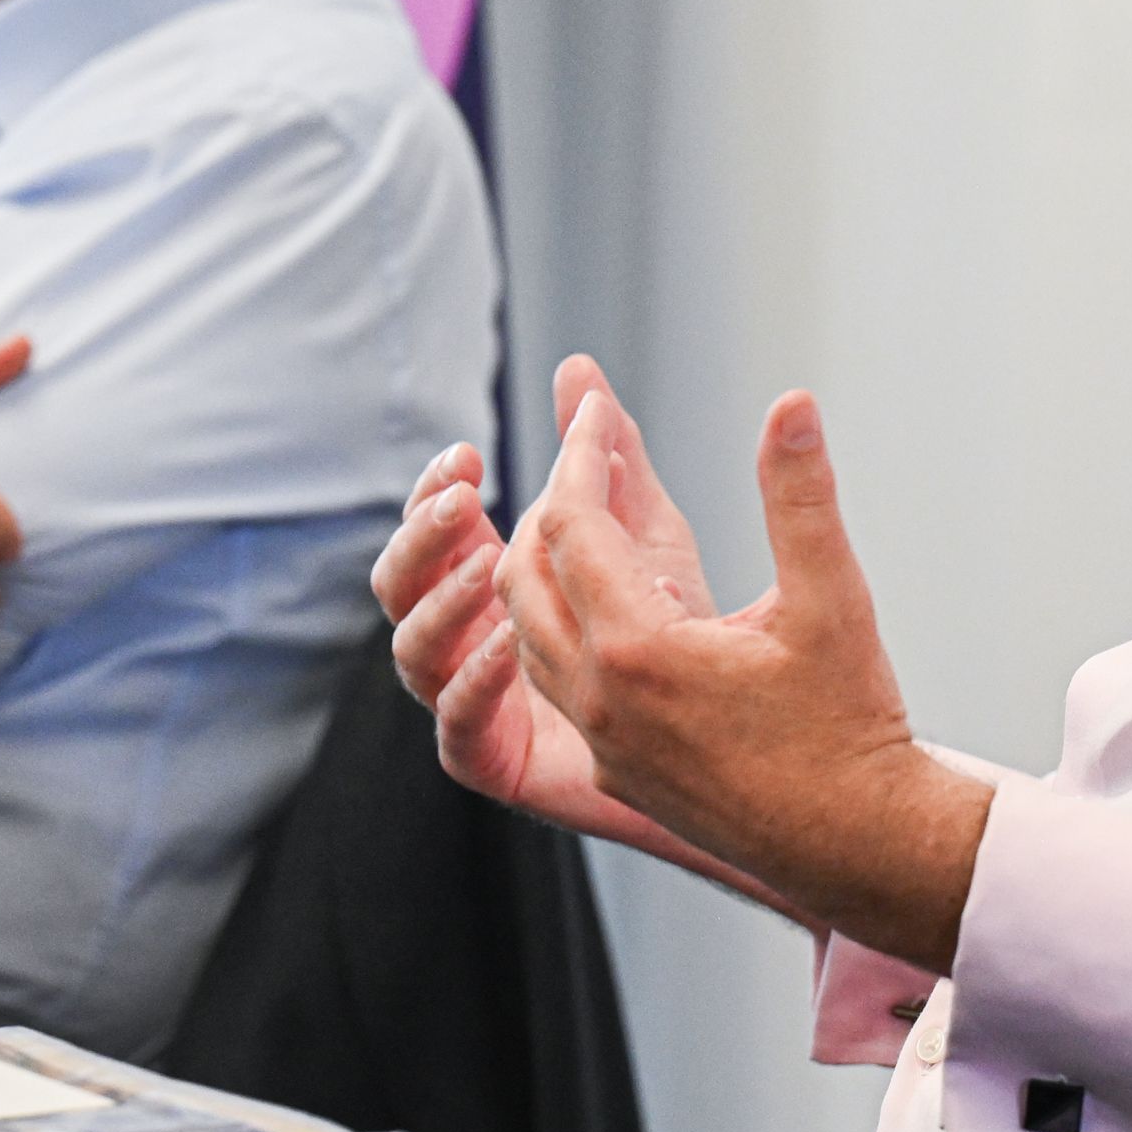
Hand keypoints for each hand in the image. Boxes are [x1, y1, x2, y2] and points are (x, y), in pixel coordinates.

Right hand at [375, 358, 704, 841]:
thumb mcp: (643, 529)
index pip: (430, 529)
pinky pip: (457, 729)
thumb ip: (603, 453)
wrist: (732, 733)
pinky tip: (508, 643)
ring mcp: (474, 703)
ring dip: (442, 600)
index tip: (466, 456)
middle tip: (462, 498)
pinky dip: (472, 682)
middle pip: (399, 584)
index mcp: (487, 581)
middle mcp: (467, 639)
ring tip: (488, 560)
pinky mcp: (499, 764)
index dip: (433, 491)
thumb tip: (577, 367)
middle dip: (421, 535)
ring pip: (413, 652)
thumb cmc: (679, 630)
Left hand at [497, 384, 991, 969]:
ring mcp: (602, 744)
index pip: (571, 526)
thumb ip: (800, 495)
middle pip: (525, 577)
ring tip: (589, 515)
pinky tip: (615, 601)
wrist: (858, 844)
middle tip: (587, 453)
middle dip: (549, 505)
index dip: (581, 456)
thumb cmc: (849, 724)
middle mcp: (601, 700)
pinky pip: (555, 684)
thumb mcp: (831, 598)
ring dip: (544, 568)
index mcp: (640, 650)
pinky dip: (560, 626)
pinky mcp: (615, 773)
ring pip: (529, 635)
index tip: (595, 407)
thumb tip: (792, 404)